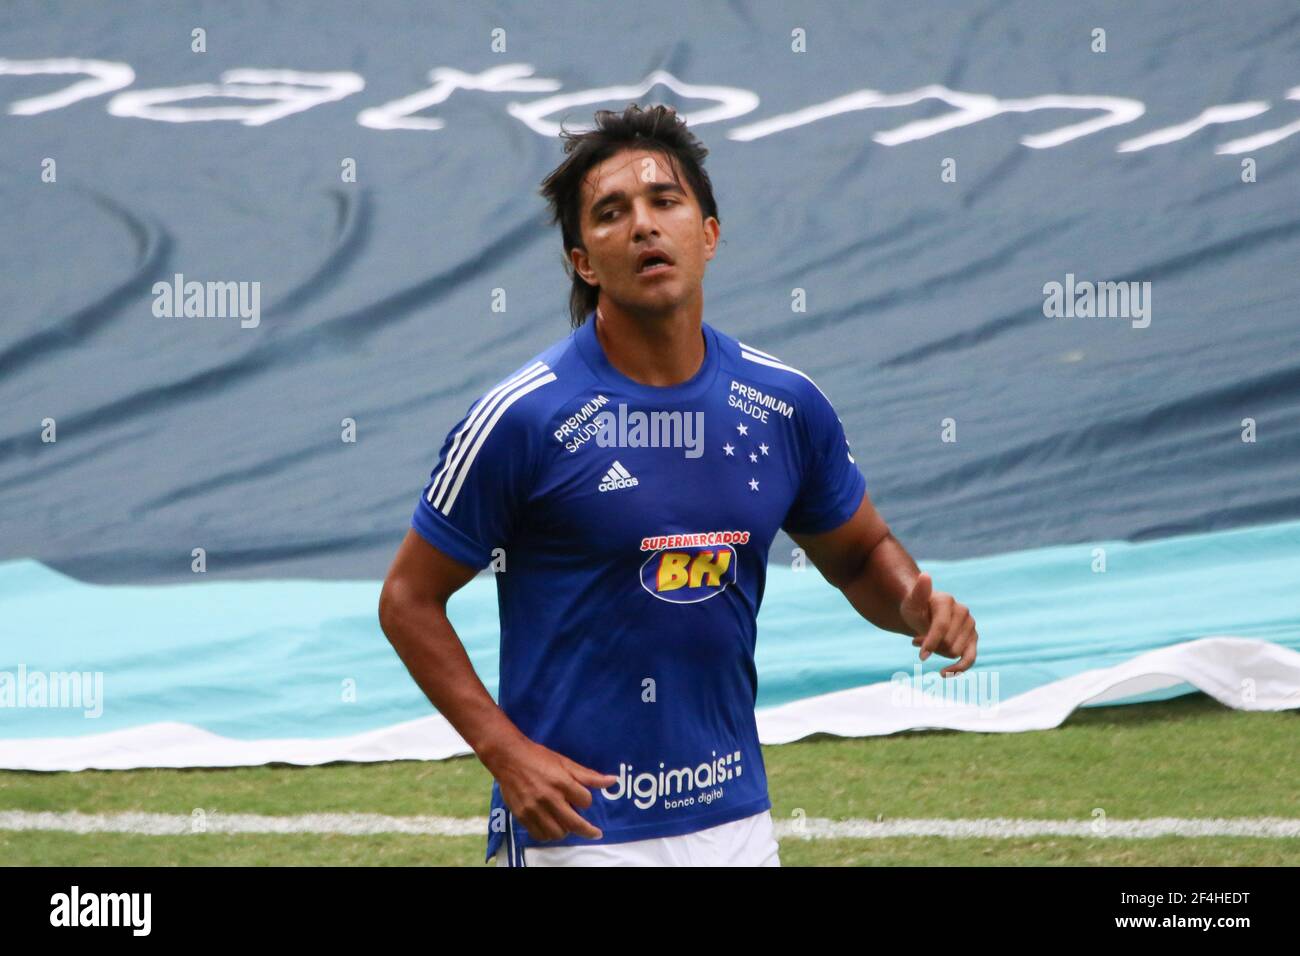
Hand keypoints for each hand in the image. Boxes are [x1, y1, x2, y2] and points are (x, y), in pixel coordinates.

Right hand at [487, 737, 617, 841]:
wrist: (508, 757)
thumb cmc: (539, 757)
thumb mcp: (565, 762)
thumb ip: (589, 775)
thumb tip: (612, 781)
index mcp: (561, 782)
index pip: (585, 801)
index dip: (586, 800)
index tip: (582, 798)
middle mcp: (549, 797)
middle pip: (574, 823)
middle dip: (588, 830)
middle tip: (595, 833)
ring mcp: (534, 808)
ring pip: (558, 833)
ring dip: (566, 830)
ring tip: (566, 823)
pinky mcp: (522, 815)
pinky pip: (540, 835)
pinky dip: (549, 834)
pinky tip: (552, 826)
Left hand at [899, 572, 977, 676]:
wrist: (922, 614)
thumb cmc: (915, 609)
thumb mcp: (911, 602)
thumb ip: (918, 592)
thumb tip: (925, 576)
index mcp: (947, 601)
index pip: (941, 627)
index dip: (930, 642)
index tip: (921, 655)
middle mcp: (963, 611)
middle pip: (947, 642)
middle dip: (932, 646)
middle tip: (918, 639)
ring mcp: (970, 624)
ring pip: (954, 652)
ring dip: (938, 653)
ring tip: (927, 643)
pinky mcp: (973, 638)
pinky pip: (970, 658)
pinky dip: (959, 669)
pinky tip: (944, 674)